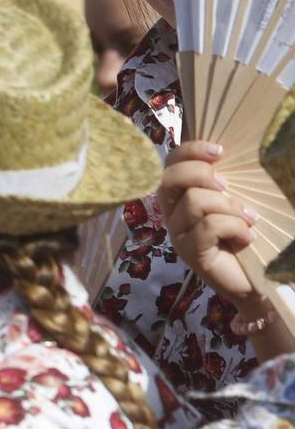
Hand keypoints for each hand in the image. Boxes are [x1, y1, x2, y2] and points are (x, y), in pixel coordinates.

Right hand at [157, 141, 264, 305]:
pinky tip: (248, 237)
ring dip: (229, 206)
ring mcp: (179, 234)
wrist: (257, 278)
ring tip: (249, 219)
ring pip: (193, 201)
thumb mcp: (234, 201)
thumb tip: (227, 153)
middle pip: (170, 178)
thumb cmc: (247, 235)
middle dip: (202, 174)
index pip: (170, 163)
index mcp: (181, 196)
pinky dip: (235, 227)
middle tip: (227, 186)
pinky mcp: (191, 253)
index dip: (190, 150)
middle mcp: (173, 213)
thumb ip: (224, 182)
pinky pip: (208, 226)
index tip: (221, 151)